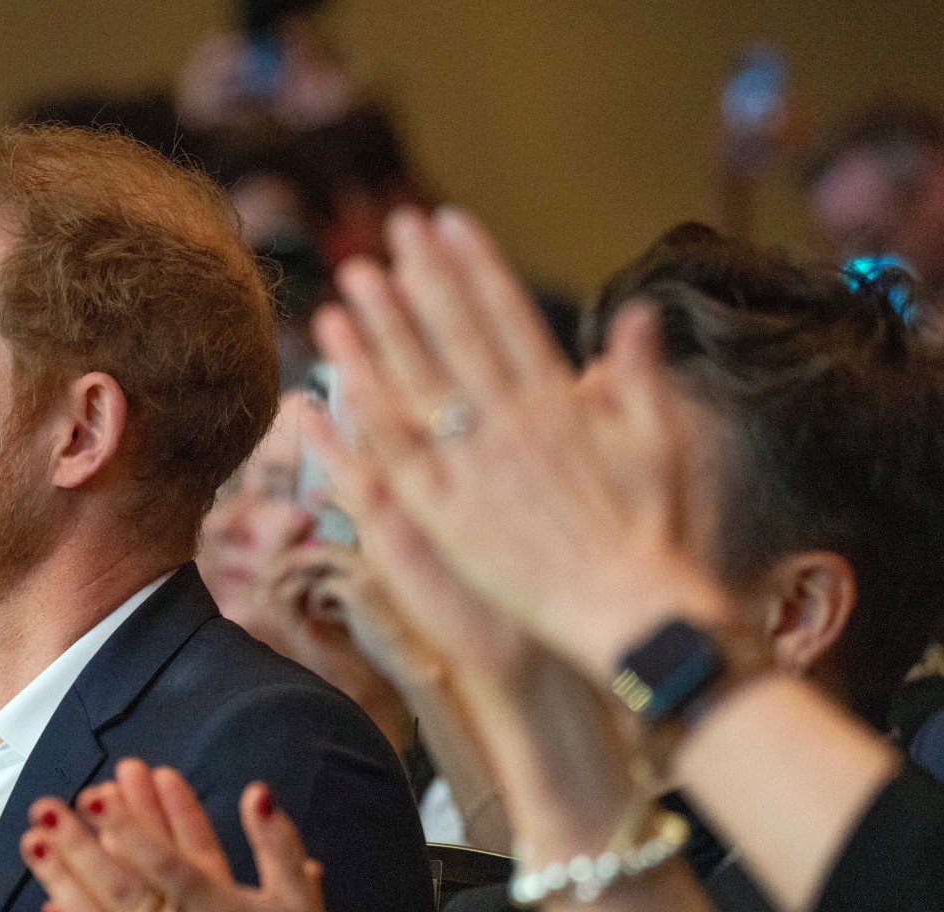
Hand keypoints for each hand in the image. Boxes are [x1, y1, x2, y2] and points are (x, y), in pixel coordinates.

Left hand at [22, 760, 345, 911]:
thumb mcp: (299, 900)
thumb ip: (278, 843)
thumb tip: (258, 791)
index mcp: (217, 910)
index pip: (163, 860)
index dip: (127, 826)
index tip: (94, 794)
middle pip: (118, 888)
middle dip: (77, 846)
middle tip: (43, 809)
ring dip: (62, 884)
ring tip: (33, 844)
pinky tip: (48, 911)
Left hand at [313, 208, 734, 679]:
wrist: (631, 608)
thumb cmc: (652, 533)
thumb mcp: (658, 441)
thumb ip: (637, 375)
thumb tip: (637, 314)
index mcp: (559, 402)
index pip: (508, 316)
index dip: (475, 265)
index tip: (449, 222)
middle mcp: (511, 423)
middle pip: (456, 335)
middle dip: (423, 276)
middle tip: (391, 227)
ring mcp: (474, 467)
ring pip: (416, 384)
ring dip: (380, 331)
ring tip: (350, 283)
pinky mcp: (444, 516)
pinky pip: (394, 456)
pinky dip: (365, 415)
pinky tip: (333, 379)